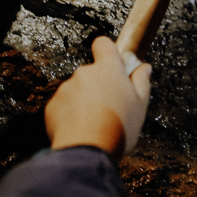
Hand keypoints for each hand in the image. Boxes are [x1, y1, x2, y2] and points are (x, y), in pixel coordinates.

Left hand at [46, 36, 152, 162]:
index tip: (114, 65)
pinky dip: (70, 115)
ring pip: (77, 90)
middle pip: (91, 72)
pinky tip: (81, 130)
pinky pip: (63, 106)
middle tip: (110, 107)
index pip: (104, 44)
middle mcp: (84, 73)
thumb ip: (141, 82)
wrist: (87, 151)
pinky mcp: (52, 105)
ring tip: (95, 124)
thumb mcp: (140, 105)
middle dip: (98, 85)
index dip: (108, 52)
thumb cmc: (117, 128)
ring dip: (84, 102)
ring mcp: (66, 89)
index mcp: (107, 69)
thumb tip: (144, 68)